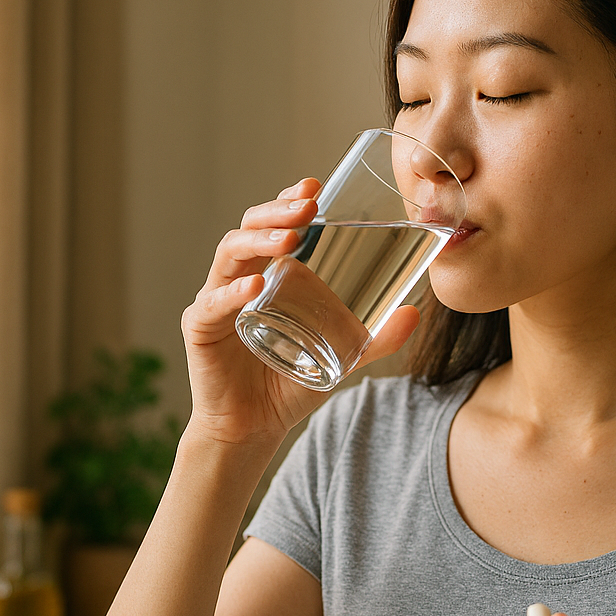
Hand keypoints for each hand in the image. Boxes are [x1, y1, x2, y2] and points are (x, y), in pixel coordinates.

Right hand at [180, 179, 419, 445]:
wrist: (254, 429)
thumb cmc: (290, 384)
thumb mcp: (340, 358)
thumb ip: (374, 339)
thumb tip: (415, 313)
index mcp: (268, 275)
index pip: (274, 226)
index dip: (288, 201)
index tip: (315, 186)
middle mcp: (238, 279)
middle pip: (249, 229)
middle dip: (277, 211)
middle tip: (307, 205)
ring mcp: (216, 301)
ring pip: (229, 255)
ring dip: (258, 241)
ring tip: (289, 238)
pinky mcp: (200, 329)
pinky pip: (212, 304)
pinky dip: (232, 293)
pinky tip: (253, 288)